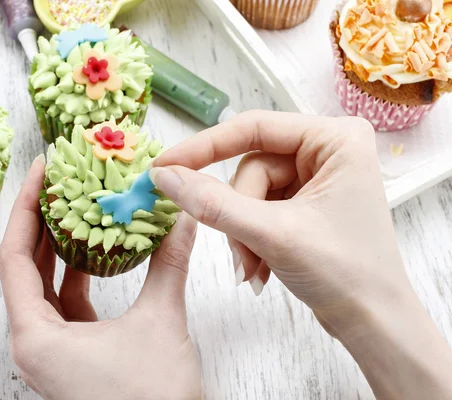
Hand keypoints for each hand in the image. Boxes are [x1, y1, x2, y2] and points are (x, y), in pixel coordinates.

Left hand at [0, 156, 201, 399]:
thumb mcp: (160, 323)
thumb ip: (169, 264)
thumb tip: (181, 218)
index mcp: (35, 337)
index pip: (13, 258)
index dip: (25, 209)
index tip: (40, 173)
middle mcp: (33, 345)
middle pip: (23, 269)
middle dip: (41, 221)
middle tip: (58, 181)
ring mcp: (51, 352)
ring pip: (44, 287)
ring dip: (59, 247)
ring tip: (75, 207)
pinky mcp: (72, 356)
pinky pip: (65, 305)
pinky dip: (77, 275)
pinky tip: (97, 252)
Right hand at [150, 110, 451, 398]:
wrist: (373, 322)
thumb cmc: (345, 272)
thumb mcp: (273, 233)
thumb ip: (214, 203)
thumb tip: (165, 176)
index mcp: (335, 138)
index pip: (254, 128)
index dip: (204, 147)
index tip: (164, 165)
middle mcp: (327, 150)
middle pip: (250, 168)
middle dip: (238, 215)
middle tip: (242, 253)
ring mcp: (316, 177)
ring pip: (249, 193)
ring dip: (242, 233)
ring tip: (253, 267)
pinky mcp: (305, 201)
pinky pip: (258, 208)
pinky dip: (251, 238)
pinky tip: (260, 266)